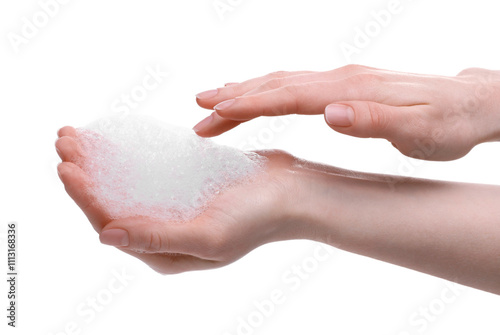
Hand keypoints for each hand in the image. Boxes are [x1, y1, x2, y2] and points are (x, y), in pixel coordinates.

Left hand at [55, 127, 309, 273]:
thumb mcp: (209, 235)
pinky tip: (116, 136)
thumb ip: (157, 238)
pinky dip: (129, 154)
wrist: (295, 193)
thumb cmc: (259, 219)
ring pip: (127, 184)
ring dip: (102, 159)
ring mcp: (176, 207)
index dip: (86, 198)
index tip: (67, 166)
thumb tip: (105, 233)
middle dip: (86, 173)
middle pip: (114, 202)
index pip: (113, 225)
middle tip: (64, 139)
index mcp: (167, 252)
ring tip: (80, 133)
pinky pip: (149, 171)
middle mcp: (166, 232)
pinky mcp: (187, 185)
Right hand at [194, 65, 499, 160]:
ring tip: (215, 102)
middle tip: (197, 107)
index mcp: (350, 91)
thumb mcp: (420, 132)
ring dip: (247, 91)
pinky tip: (260, 99)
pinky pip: (298, 86)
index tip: (213, 111)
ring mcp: (342, 80)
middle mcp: (341, 79)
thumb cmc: (448, 124)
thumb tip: (329, 112)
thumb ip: (373, 121)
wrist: (471, 104)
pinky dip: (270, 91)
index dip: (248, 103)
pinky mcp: (346, 87)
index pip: (288, 96)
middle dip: (234, 96)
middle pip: (276, 84)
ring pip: (283, 81)